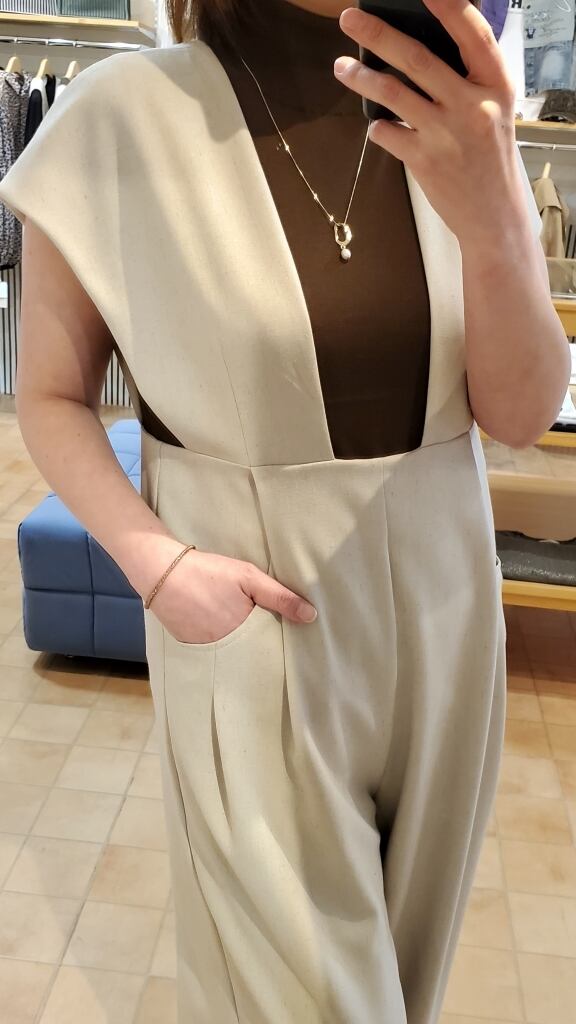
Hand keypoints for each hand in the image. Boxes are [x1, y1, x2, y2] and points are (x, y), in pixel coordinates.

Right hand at [146, 544, 316, 643]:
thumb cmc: (209, 572)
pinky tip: (219, 628)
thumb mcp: (248, 577)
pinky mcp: (190, 649)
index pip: (270, 648)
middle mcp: (225, 648)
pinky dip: (220, 644)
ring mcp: (206, 651)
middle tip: (262, 632)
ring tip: (241, 630)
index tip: (289, 641)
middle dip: (259, 647)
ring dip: (240, 647)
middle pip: (251, 654)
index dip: (278, 643)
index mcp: (243, 632)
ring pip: (232, 654)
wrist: (161, 572)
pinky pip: (213, 652)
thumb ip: (280, 597)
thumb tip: (311, 616)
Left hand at [335, 0, 525, 245]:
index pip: (472, 33)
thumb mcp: (496, 110)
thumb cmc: (491, 158)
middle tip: (351, 19)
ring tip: (342, 67)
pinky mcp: (423, 161)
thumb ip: (470, 80)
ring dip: (361, 77)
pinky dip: (378, 127)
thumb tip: (424, 47)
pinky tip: (379, 126)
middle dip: (377, 34)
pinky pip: (387, 133)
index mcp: (495, 85)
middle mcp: (472, 106)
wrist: (494, 215)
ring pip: (391, 93)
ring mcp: (445, 134)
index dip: (447, 7)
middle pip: (416, 58)